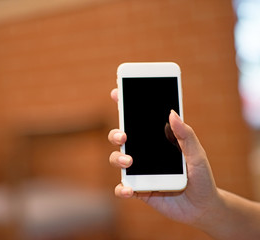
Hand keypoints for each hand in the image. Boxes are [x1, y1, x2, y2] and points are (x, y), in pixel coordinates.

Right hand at [108, 88, 219, 224]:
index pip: (137, 121)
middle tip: (124, 136)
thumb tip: (172, 113)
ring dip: (118, 159)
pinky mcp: (138, 190)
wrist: (203, 207)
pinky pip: (123, 188)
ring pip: (117, 160)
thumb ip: (186, 135)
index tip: (116, 93)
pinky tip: (129, 189)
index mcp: (156, 140)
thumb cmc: (201, 177)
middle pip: (120, 138)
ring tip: (129, 162)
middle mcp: (143, 153)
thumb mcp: (197, 154)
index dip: (124, 106)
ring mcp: (139, 171)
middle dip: (116, 134)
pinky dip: (121, 189)